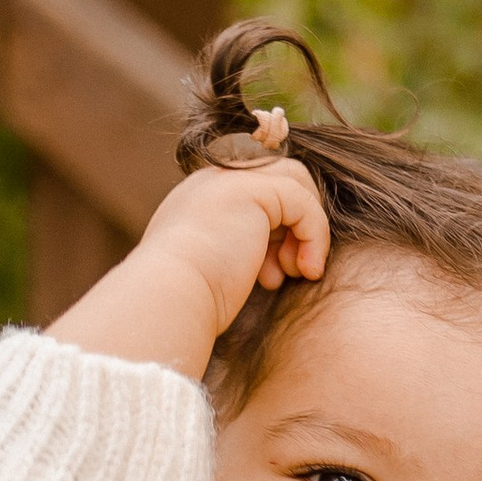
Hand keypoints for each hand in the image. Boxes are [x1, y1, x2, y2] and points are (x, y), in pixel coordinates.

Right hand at [48, 159, 330, 376]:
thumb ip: (236, 249)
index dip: (276, 230)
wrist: (166, 297)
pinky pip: (305, 204)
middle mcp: (214, 181)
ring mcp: (232, 180)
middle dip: (295, 225)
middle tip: (290, 269)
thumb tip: (270, 259)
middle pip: (282, 181)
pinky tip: (305, 270)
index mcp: (201, 199)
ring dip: (307, 232)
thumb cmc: (186, 300)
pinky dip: (315, 238)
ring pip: (297, 186)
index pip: (258, 195)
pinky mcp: (254, 189)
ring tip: (295, 273)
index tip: (272, 273)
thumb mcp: (211, 267)